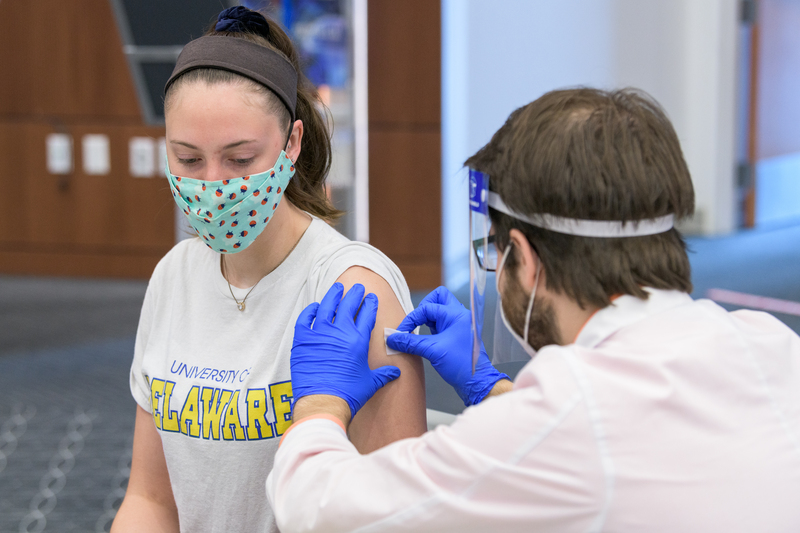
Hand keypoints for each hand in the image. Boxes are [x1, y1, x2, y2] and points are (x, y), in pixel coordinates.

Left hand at [291, 283, 400, 420]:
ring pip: (327, 306)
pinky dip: (310, 310)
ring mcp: (320, 334)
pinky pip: (306, 319)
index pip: (367, 315)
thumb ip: (384, 374)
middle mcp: (340, 332)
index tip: (371, 297)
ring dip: (334, 295)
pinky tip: (315, 307)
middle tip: (357, 287)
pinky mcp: (302, 340)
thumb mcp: (370, 382)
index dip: (370, 304)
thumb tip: (396, 372)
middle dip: (355, 294)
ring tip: (337, 288)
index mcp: (358, 340)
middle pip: (348, 305)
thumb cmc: (348, 394)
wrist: (322, 403)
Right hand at [387, 286, 508, 405]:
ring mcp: (459, 324)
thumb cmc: (460, 364)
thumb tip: (392, 338)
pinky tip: (424, 339)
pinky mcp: (456, 333)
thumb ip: (411, 342)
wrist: (476, 381)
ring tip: (419, 333)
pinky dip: (431, 327)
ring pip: (439, 309)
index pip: (427, 307)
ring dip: (427, 318)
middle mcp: (459, 315)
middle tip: (416, 322)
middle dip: (423, 307)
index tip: (401, 332)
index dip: (411, 319)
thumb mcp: (432, 351)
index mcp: (456, 315)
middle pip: (439, 297)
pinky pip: (441, 322)